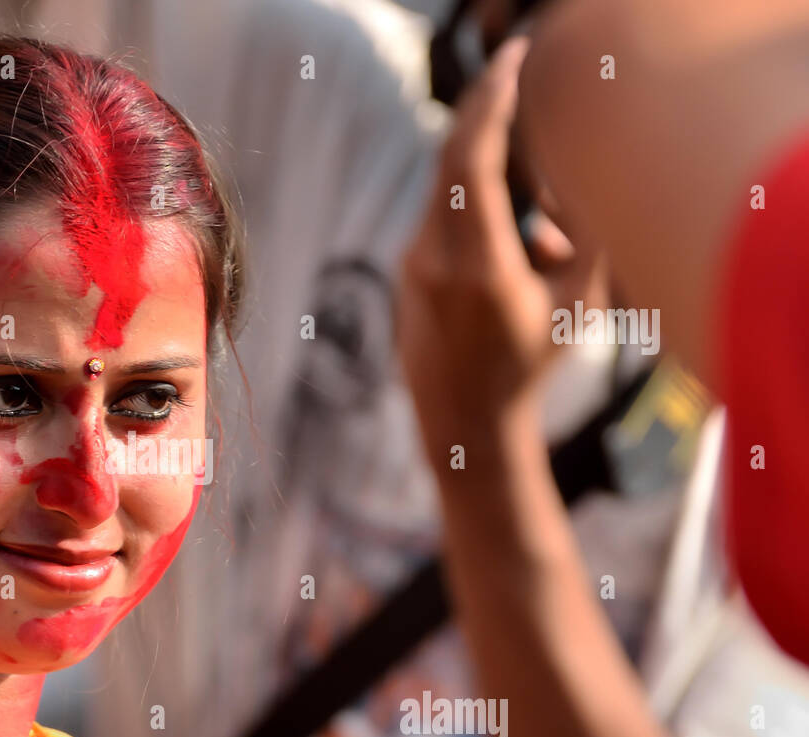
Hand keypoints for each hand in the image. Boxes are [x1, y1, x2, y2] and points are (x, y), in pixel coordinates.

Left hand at [397, 37, 605, 445]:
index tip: (512, 60)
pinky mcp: (406, 268)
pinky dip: (478, 207)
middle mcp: (434, 259)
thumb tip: (572, 188)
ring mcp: (412, 263)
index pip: (474, 162)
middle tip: (517, 72)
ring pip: (451, 188)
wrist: (462, 422)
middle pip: (453, 158)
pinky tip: (517, 250)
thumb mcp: (579, 305)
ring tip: (538, 225)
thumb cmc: (530, 367)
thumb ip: (584, 238)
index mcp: (479, 267)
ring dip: (493, 175)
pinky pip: (443, 216)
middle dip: (486, 111)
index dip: (492, 103)